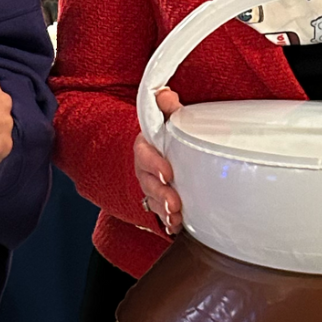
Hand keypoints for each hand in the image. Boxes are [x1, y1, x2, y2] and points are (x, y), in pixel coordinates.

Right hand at [135, 89, 182, 233]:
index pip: (144, 155)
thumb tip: (166, 94)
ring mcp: (150, 188)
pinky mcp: (159, 203)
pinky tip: (176, 227)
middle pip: (148, 182)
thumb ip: (169, 110)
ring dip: (164, 211)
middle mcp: (144, 169)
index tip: (169, 173)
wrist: (167, 158)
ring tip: (177, 218)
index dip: (154, 164)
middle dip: (161, 194)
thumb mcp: (170, 122)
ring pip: (152, 201)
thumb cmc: (169, 139)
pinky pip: (159, 216)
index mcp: (146, 147)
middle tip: (175, 203)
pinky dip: (167, 223)